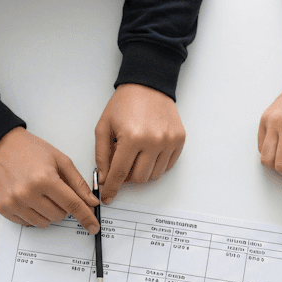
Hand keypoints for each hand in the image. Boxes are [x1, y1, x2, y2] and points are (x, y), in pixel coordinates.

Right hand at [0, 128, 99, 232]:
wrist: (1, 146)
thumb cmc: (31, 150)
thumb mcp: (60, 160)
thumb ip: (78, 183)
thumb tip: (91, 202)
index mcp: (44, 179)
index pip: (72, 205)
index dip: (86, 217)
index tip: (93, 226)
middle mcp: (27, 193)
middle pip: (59, 216)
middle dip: (63, 207)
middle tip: (54, 191)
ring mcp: (13, 203)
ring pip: (44, 223)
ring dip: (48, 212)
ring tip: (40, 194)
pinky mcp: (3, 208)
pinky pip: (27, 223)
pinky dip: (33, 214)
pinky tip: (28, 198)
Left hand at [95, 83, 185, 203]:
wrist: (147, 84)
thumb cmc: (124, 103)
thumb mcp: (103, 127)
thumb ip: (102, 156)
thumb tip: (104, 178)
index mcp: (132, 137)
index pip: (120, 173)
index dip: (112, 187)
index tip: (108, 196)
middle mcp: (153, 141)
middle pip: (139, 178)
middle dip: (127, 178)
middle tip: (122, 166)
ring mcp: (169, 141)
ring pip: (154, 175)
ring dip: (142, 171)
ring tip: (135, 156)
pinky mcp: (179, 140)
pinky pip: (167, 166)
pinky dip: (156, 165)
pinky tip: (148, 152)